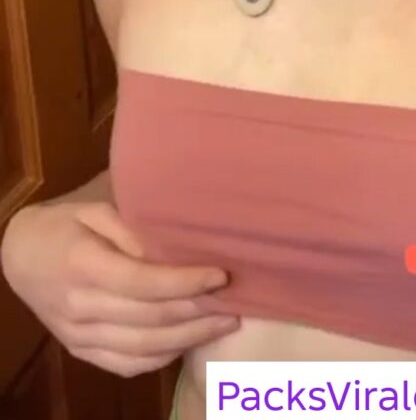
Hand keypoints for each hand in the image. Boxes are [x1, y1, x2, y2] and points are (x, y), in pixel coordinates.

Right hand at [1, 200, 238, 376]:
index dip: (185, 282)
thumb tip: (172, 246)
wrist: (20, 256)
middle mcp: (81, 306)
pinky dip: (164, 356)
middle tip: (235, 301)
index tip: (220, 275)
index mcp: (84, 265)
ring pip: (144, 347)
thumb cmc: (66, 224)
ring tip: (225, 322)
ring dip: (190, 338)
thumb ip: (130, 226)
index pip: (142, 282)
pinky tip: (190, 341)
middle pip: (150, 318)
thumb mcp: (94, 208)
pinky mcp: (81, 352)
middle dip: (198, 311)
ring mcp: (80, 335)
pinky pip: (128, 364)